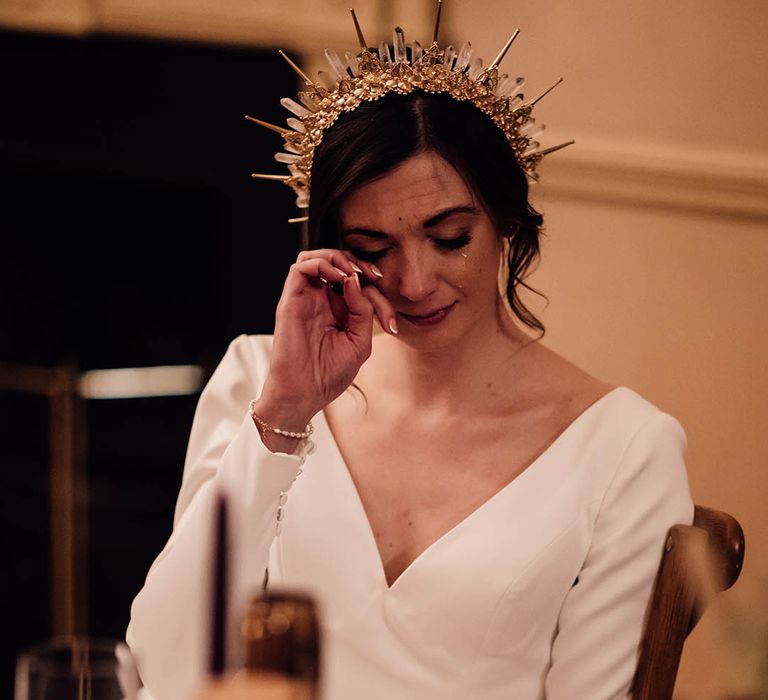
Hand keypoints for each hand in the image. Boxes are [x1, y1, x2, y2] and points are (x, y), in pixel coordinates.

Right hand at [256, 249, 396, 425]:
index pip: (358, 285)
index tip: (389, 321)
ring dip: (338, 258)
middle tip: (374, 277)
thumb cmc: (330, 374)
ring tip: (353, 273)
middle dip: (359, 264)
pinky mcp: (291, 300)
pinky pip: (300, 267)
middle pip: (337, 263)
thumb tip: (355, 280)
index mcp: (338, 311)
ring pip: (316, 258)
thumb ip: (363, 311)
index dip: (378, 292)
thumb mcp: (360, 342)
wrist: (306, 393)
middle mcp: (320, 300)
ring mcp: (305, 299)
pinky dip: (322, 264)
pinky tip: (338, 279)